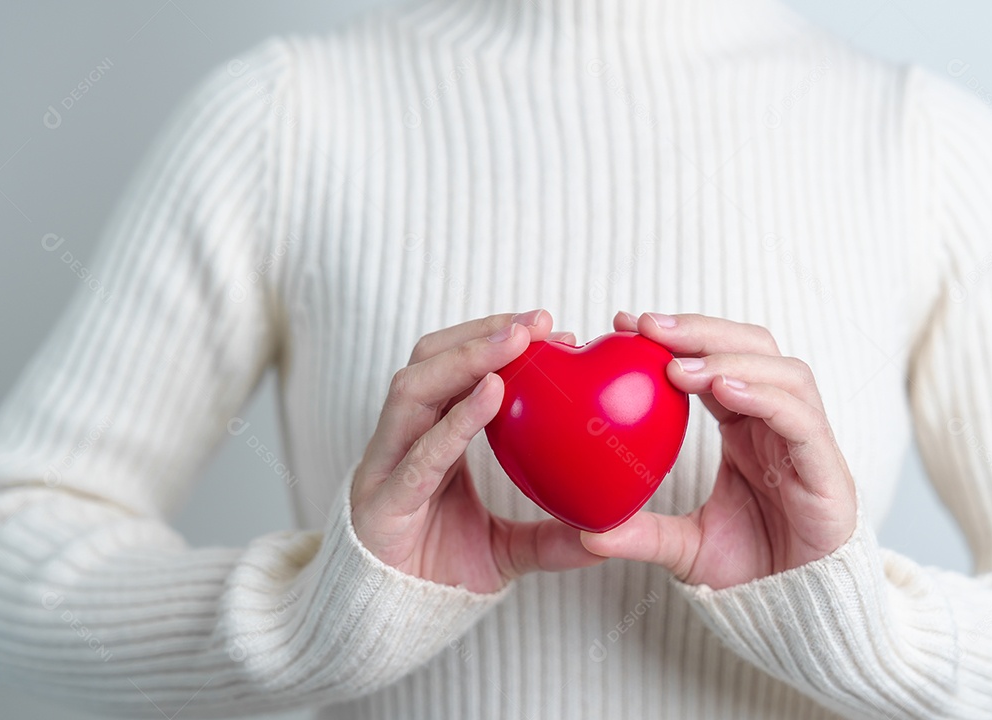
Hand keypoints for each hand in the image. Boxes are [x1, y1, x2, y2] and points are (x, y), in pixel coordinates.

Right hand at [351, 310, 600, 593]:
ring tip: (515, 344)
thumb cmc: (437, 573)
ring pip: (412, 390)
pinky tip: (492, 396)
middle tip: (539, 323)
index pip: (454, 371)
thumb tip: (609, 534)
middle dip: (481, 334)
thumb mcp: (506, 551)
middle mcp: (401, 442)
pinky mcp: (382, 504)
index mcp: (427, 440)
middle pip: (428, 361)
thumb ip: (550, 537)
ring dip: (466, 358)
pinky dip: (455, 421)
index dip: (495, 342)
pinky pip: (418, 454)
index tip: (551, 330)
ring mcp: (386, 469)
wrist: (385, 624)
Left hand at [580, 311, 856, 588]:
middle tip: (646, 327)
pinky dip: (764, 397)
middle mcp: (778, 423)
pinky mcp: (828, 470)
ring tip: (677, 365)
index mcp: (746, 427)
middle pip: (752, 347)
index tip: (625, 325)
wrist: (802, 615)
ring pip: (782, 372)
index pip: (714, 361)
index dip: (676, 338)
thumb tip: (585, 533)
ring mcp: (807, 443)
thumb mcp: (685, 548)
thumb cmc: (754, 571)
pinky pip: (801, 419)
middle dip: (700, 330)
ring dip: (729, 358)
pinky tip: (724, 389)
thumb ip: (642, 534)